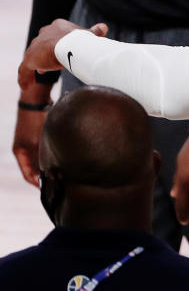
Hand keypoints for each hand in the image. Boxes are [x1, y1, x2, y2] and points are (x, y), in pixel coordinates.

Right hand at [13, 71, 55, 187]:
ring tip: (65, 173)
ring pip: (42, 160)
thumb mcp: (36, 142)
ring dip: (51, 166)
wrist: (36, 100)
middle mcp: (25, 149)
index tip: (50, 191)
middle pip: (35, 168)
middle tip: (60, 184)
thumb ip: (40, 157)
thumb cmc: (33, 120)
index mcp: (20, 153)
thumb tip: (47, 172)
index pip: (28, 175)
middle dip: (46, 176)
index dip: (38, 184)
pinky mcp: (41, 135)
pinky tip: (66, 159)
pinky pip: (47, 151)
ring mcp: (32, 142)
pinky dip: (54, 156)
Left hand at [18, 20, 106, 88]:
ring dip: (37, 65)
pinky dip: (25, 78)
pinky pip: (24, 70)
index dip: (56, 43)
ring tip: (41, 74)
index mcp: (57, 26)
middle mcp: (43, 34)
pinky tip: (26, 86)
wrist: (70, 44)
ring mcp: (35, 47)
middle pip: (42, 44)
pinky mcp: (29, 59)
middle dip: (45, 53)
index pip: (54, 35)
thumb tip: (104, 27)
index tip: (59, 51)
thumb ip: (94, 33)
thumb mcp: (89, 36)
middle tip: (49, 63)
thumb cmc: (82, 39)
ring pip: (33, 57)